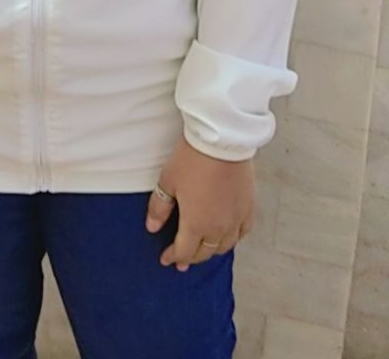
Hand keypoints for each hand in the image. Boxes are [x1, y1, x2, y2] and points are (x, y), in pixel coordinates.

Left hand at [145, 133, 255, 270]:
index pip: (184, 251)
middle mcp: (218, 227)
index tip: (166, 259)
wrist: (222, 140)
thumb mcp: (168, 180)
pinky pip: (243, 231)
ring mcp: (236, 218)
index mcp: (196, 224)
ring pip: (225, 246)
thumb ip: (159, 207)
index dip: (173, 257)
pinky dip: (233, 238)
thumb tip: (152, 227)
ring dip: (212, 250)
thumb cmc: (193, 158)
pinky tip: (228, 235)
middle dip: (191, 257)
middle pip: (205, 252)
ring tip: (204, 249)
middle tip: (182, 260)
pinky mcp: (248, 206)